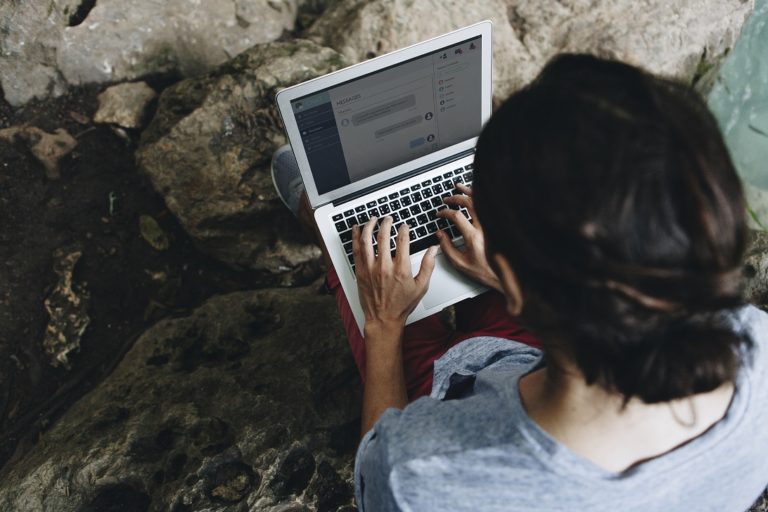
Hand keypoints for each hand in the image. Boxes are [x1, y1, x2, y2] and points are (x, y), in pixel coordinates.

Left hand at [353, 215, 437, 332]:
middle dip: (386, 223)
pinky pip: (356, 251)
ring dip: (369, 226)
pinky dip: (355, 238)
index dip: (403, 230)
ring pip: (367, 241)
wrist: (383, 319)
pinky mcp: (360, 272)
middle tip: (388, 218)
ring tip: (373, 219)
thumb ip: (428, 266)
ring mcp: (370, 269)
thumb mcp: (421, 287)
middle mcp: (384, 267)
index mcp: (400, 269)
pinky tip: (356, 230)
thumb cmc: (401, 305)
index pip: (402, 241)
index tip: (404, 226)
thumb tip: (433, 250)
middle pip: (383, 237)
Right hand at [436, 183, 502, 291]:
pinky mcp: (496, 227)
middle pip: (470, 204)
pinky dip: (480, 199)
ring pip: (481, 202)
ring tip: (459, 187)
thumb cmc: (484, 271)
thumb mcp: (460, 263)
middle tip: (447, 199)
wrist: (503, 277)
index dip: (445, 212)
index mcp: (474, 237)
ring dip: (469, 192)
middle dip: (456, 198)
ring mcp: (492, 226)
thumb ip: (447, 247)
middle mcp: (484, 229)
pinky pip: (489, 207)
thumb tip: (440, 234)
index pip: (457, 216)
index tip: (440, 214)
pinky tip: (475, 196)